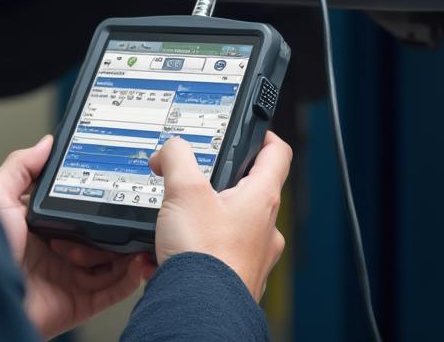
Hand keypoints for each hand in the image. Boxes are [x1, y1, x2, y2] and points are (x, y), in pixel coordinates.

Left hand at [0, 135, 153, 339]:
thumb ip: (20, 167)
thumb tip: (45, 143)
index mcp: (43, 225)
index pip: (79, 207)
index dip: (97, 197)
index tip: (115, 183)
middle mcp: (58, 250)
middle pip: (100, 232)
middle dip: (114, 223)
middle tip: (124, 212)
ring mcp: (70, 276)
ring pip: (112, 259)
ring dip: (123, 248)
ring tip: (130, 236)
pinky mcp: (80, 301)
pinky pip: (114, 290)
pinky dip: (130, 277)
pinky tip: (136, 261)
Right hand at [147, 131, 291, 300]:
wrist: (199, 312)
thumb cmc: (205, 256)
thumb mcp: (184, 190)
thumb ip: (177, 157)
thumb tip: (169, 149)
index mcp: (261, 198)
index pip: (277, 153)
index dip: (265, 135)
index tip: (253, 130)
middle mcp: (264, 228)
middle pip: (248, 190)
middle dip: (218, 183)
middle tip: (193, 180)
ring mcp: (253, 257)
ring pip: (229, 225)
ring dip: (201, 220)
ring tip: (174, 222)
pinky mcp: (236, 279)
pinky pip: (215, 255)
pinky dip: (193, 251)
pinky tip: (166, 254)